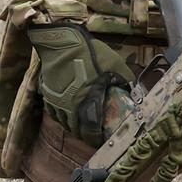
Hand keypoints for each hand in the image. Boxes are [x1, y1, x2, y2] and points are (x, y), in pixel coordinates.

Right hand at [27, 21, 136, 146]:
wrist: (62, 42)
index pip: (90, 131)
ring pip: (63, 122)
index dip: (96, 139)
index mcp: (86, 104)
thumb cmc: (90, 54)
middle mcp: (69, 107)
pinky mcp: (47, 93)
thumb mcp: (114, 65)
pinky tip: (66, 113)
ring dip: (71, 125)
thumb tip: (134, 92)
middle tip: (91, 133)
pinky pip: (52, 111)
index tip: (101, 140)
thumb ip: (124, 80)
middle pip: (75, 130)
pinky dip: (60, 115)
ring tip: (79, 125)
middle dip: (83, 134)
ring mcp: (55, 101)